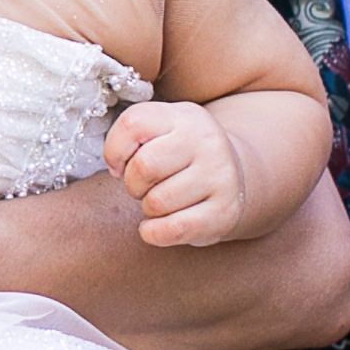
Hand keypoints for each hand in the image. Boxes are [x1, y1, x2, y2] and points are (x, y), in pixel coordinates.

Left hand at [104, 99, 252, 246]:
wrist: (234, 173)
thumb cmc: (181, 156)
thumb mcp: (160, 130)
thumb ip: (130, 137)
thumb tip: (116, 168)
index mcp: (184, 117)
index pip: (133, 124)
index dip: (115, 150)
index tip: (121, 164)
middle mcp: (207, 141)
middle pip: (144, 167)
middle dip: (132, 185)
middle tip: (142, 188)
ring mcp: (220, 176)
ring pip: (157, 202)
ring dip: (148, 209)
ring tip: (160, 202)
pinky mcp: (225, 211)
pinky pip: (174, 228)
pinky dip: (155, 233)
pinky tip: (157, 226)